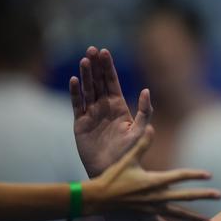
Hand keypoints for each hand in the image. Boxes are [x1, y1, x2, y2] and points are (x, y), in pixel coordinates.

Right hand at [70, 46, 151, 176]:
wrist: (112, 171)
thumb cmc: (129, 154)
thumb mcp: (140, 132)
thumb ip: (144, 112)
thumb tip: (146, 90)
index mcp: (118, 107)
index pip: (112, 82)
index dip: (108, 67)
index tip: (105, 51)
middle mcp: (104, 107)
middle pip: (98, 82)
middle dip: (95, 66)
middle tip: (92, 49)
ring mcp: (91, 114)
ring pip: (87, 90)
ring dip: (85, 75)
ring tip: (84, 60)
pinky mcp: (80, 123)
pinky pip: (77, 104)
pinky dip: (75, 93)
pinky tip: (74, 80)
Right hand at [84, 128, 220, 220]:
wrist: (97, 200)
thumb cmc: (111, 177)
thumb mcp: (128, 159)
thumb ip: (142, 144)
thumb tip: (151, 126)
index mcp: (154, 181)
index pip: (180, 176)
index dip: (195, 175)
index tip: (209, 175)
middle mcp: (157, 197)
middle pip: (186, 196)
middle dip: (204, 196)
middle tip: (220, 195)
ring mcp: (152, 209)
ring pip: (178, 214)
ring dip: (195, 218)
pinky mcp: (145, 218)